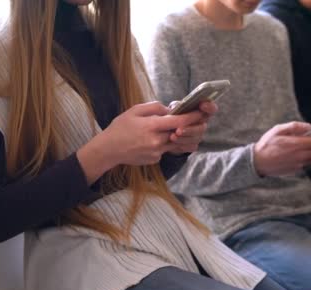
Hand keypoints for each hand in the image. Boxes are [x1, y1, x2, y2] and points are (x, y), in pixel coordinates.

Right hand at [77, 102, 205, 184]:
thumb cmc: (120, 127)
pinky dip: (166, 144)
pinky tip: (157, 140)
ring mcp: (156, 152)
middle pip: (181, 134)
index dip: (192, 117)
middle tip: (197, 120)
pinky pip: (166, 150)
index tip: (201, 112)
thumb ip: (154, 108)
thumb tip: (170, 109)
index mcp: (152, 126)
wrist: (109, 149)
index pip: (179, 121)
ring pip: (177, 144)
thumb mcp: (135, 111)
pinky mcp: (155, 160)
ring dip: (182, 137)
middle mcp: (156, 141)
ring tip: (181, 130)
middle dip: (190, 127)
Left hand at [167, 101, 216, 154]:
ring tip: (172, 137)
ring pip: (195, 138)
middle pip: (202, 127)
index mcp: (201, 111)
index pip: (211, 109)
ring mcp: (199, 135)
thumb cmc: (173, 115)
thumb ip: (176, 106)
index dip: (210, 107)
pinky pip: (190, 147)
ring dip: (183, 138)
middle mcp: (202, 123)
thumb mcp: (173, 108)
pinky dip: (180, 145)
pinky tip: (172, 144)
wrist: (167, 130)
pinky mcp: (193, 145)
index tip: (202, 105)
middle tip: (178, 130)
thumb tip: (175, 106)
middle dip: (190, 129)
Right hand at [253, 121, 310, 176]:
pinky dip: (310, 158)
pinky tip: (304, 153)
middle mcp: (300, 156)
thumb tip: (309, 126)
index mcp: (296, 144)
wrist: (257, 162)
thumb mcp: (278, 130)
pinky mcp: (297, 170)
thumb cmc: (267, 144)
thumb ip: (295, 126)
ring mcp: (299, 164)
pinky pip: (308, 163)